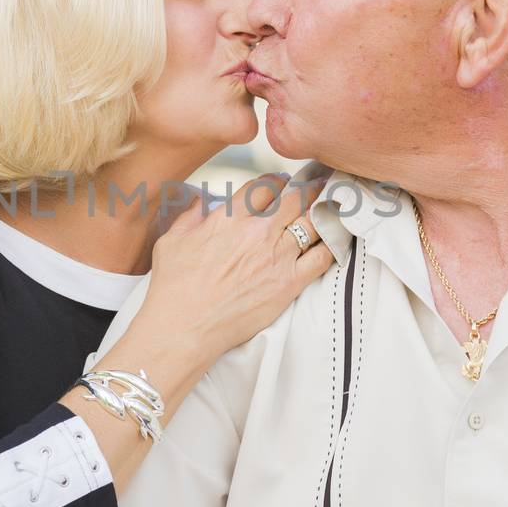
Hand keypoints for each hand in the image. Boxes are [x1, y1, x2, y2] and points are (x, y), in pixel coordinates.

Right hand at [132, 171, 332, 378]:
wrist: (185, 326)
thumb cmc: (174, 286)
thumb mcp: (172, 240)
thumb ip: (190, 216)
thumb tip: (202, 202)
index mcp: (230, 217)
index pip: (264, 186)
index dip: (277, 180)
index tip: (283, 181)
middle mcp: (258, 231)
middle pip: (295, 199)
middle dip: (309, 189)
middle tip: (318, 185)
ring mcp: (277, 256)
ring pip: (313, 223)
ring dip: (323, 212)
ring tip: (331, 207)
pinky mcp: (289, 283)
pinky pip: (322, 257)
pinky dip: (332, 245)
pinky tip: (335, 240)